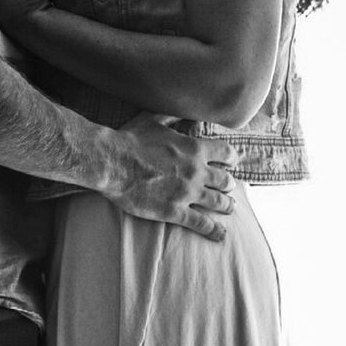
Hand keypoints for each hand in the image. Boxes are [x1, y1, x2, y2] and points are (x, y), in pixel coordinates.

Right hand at [103, 113, 239, 240]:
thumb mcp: (153, 120)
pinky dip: (213, 230)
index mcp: (194, 149)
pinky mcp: (174, 211)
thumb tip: (179, 110)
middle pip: (225, 180)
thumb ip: (171, 117)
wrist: (113, 163)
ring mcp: (187, 193)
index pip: (226, 153)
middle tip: (228, 188)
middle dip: (228, 184)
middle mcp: (196, 171)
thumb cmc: (130, 140)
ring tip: (230, 208)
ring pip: (218, 202)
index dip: (232, 158)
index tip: (232, 162)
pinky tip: (221, 235)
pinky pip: (200, 223)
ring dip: (226, 205)